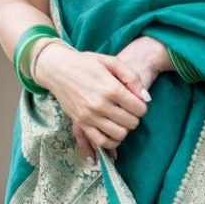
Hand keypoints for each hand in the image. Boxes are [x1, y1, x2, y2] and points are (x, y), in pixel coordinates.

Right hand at [30, 38, 154, 163]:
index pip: (139, 108)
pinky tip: (113, 132)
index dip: (142, 107)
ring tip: (121, 120)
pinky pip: (101, 141)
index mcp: (111, 88)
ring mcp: (89, 116)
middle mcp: (100, 105)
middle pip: (131, 123)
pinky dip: (111, 141)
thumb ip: (132, 78)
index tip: (136, 102)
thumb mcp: (111, 62)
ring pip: (119, 135)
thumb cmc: (86, 63)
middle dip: (134, 117)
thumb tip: (146, 98)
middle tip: (129, 110)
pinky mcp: (81, 123)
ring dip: (124, 129)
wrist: (58, 69)